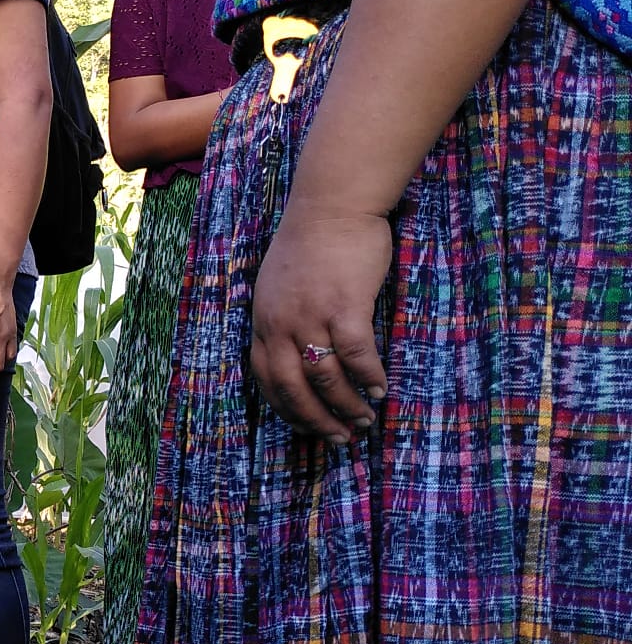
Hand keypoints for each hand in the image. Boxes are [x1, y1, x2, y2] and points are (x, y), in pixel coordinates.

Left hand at [250, 205, 391, 440]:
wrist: (331, 205)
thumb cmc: (311, 244)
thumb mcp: (279, 286)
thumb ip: (283, 319)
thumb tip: (298, 353)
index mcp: (263, 320)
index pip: (266, 379)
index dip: (287, 409)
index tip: (306, 427)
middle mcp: (281, 323)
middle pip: (293, 387)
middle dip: (316, 419)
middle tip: (338, 438)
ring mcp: (311, 316)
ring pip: (325, 377)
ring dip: (346, 405)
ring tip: (364, 420)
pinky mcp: (344, 306)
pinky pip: (356, 355)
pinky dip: (368, 378)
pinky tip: (380, 390)